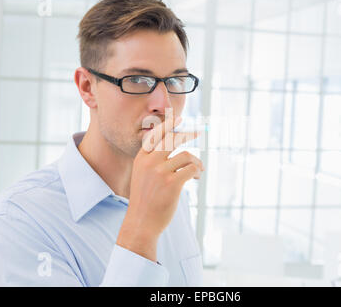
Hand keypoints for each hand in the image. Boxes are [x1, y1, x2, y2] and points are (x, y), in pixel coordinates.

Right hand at [116, 116, 203, 261]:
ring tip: (199, 168)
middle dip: (187, 134)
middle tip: (198, 133)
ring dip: (196, 161)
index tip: (179, 117)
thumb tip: (176, 149)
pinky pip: (191, 168)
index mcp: (141, 159)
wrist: (141, 223)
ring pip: (186, 155)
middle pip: (172, 139)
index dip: (168, 124)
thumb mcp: (142, 176)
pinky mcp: (172, 183)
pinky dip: (197, 171)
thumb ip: (153, 162)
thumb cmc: (145, 200)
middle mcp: (150, 162)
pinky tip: (196, 176)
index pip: (156, 135)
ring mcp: (161, 172)